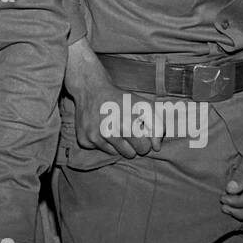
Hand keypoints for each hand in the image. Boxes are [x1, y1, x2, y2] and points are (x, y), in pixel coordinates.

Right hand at [65, 40, 160, 157]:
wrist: (90, 89)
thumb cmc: (120, 98)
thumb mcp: (144, 104)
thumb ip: (158, 125)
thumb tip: (156, 148)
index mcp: (127, 122)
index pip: (144, 148)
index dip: (144, 140)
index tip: (140, 130)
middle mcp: (110, 131)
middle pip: (131, 154)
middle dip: (132, 145)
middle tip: (127, 130)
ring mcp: (95, 137)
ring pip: (116, 154)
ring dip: (118, 144)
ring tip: (114, 127)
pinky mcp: (84, 140)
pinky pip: (102, 151)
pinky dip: (104, 142)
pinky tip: (101, 128)